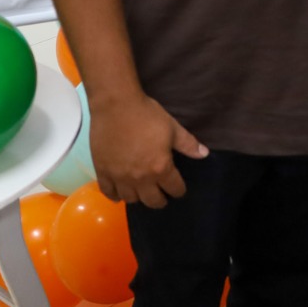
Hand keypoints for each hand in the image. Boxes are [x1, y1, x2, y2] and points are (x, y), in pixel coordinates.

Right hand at [88, 93, 207, 207]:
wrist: (116, 105)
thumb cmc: (146, 115)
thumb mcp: (172, 127)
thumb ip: (188, 144)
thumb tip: (204, 154)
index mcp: (160, 168)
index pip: (174, 189)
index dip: (179, 190)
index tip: (178, 188)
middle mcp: (140, 178)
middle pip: (153, 201)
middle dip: (160, 200)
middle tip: (161, 195)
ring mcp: (120, 177)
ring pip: (130, 199)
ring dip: (138, 198)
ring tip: (141, 192)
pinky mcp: (103, 172)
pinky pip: (109, 192)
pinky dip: (115, 196)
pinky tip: (119, 194)